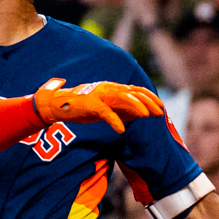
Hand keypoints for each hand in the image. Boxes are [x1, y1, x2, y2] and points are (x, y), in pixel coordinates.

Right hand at [33, 79, 163, 133]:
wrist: (57, 105)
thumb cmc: (82, 108)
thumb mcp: (106, 108)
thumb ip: (122, 109)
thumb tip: (141, 113)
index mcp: (112, 88)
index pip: (135, 90)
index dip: (150, 97)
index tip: (161, 107)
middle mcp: (107, 88)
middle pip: (132, 93)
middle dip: (148, 102)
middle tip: (159, 113)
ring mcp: (99, 95)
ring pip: (121, 98)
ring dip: (136, 106)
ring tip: (146, 116)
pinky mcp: (89, 104)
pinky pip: (105, 112)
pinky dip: (114, 120)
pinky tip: (121, 130)